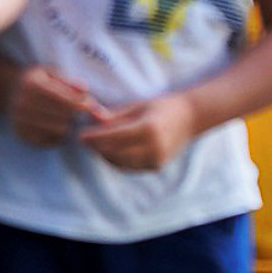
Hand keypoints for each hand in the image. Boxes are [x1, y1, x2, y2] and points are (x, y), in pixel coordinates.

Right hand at [6, 65, 106, 148]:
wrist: (10, 92)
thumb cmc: (37, 81)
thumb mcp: (51, 74)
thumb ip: (68, 82)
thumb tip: (84, 89)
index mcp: (32, 84)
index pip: (64, 99)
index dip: (81, 103)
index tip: (89, 105)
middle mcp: (23, 103)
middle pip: (63, 116)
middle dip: (75, 115)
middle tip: (80, 113)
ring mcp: (20, 120)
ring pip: (59, 130)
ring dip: (68, 126)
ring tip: (68, 120)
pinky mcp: (21, 134)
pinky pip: (49, 141)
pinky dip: (57, 136)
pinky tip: (56, 127)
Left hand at [80, 90, 200, 173]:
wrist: (191, 119)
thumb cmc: (163, 106)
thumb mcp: (139, 106)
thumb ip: (116, 115)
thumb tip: (92, 117)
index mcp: (148, 129)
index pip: (114, 137)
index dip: (95, 138)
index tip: (80, 136)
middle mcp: (153, 148)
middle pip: (115, 152)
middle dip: (97, 147)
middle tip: (85, 139)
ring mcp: (155, 160)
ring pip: (120, 162)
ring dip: (105, 154)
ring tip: (96, 144)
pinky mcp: (155, 167)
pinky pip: (129, 166)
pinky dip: (116, 160)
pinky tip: (110, 150)